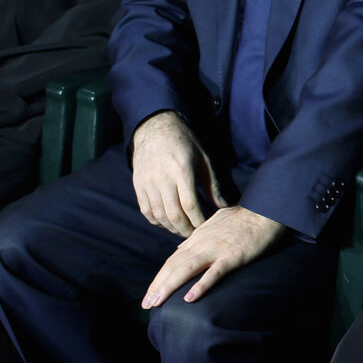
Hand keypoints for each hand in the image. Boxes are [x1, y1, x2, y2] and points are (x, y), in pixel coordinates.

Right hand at [131, 112, 228, 236]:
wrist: (155, 127)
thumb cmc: (184, 142)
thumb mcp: (202, 158)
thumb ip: (212, 184)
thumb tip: (224, 206)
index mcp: (181, 170)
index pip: (190, 205)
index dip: (198, 221)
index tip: (206, 227)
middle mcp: (162, 178)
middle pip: (174, 214)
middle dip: (186, 229)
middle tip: (195, 235)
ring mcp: (147, 182)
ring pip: (159, 215)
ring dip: (172, 228)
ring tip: (182, 231)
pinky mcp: (138, 185)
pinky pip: (146, 210)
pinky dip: (157, 221)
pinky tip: (167, 223)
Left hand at [141, 206, 283, 308]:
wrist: (265, 211)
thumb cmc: (243, 218)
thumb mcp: (214, 222)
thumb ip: (197, 237)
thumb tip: (181, 248)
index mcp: (198, 237)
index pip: (172, 260)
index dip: (159, 277)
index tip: (150, 293)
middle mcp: (202, 243)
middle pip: (174, 266)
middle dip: (157, 286)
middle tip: (145, 304)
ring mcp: (216, 250)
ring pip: (187, 269)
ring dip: (169, 286)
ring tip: (156, 302)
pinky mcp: (232, 256)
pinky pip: (214, 273)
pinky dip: (201, 285)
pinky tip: (189, 298)